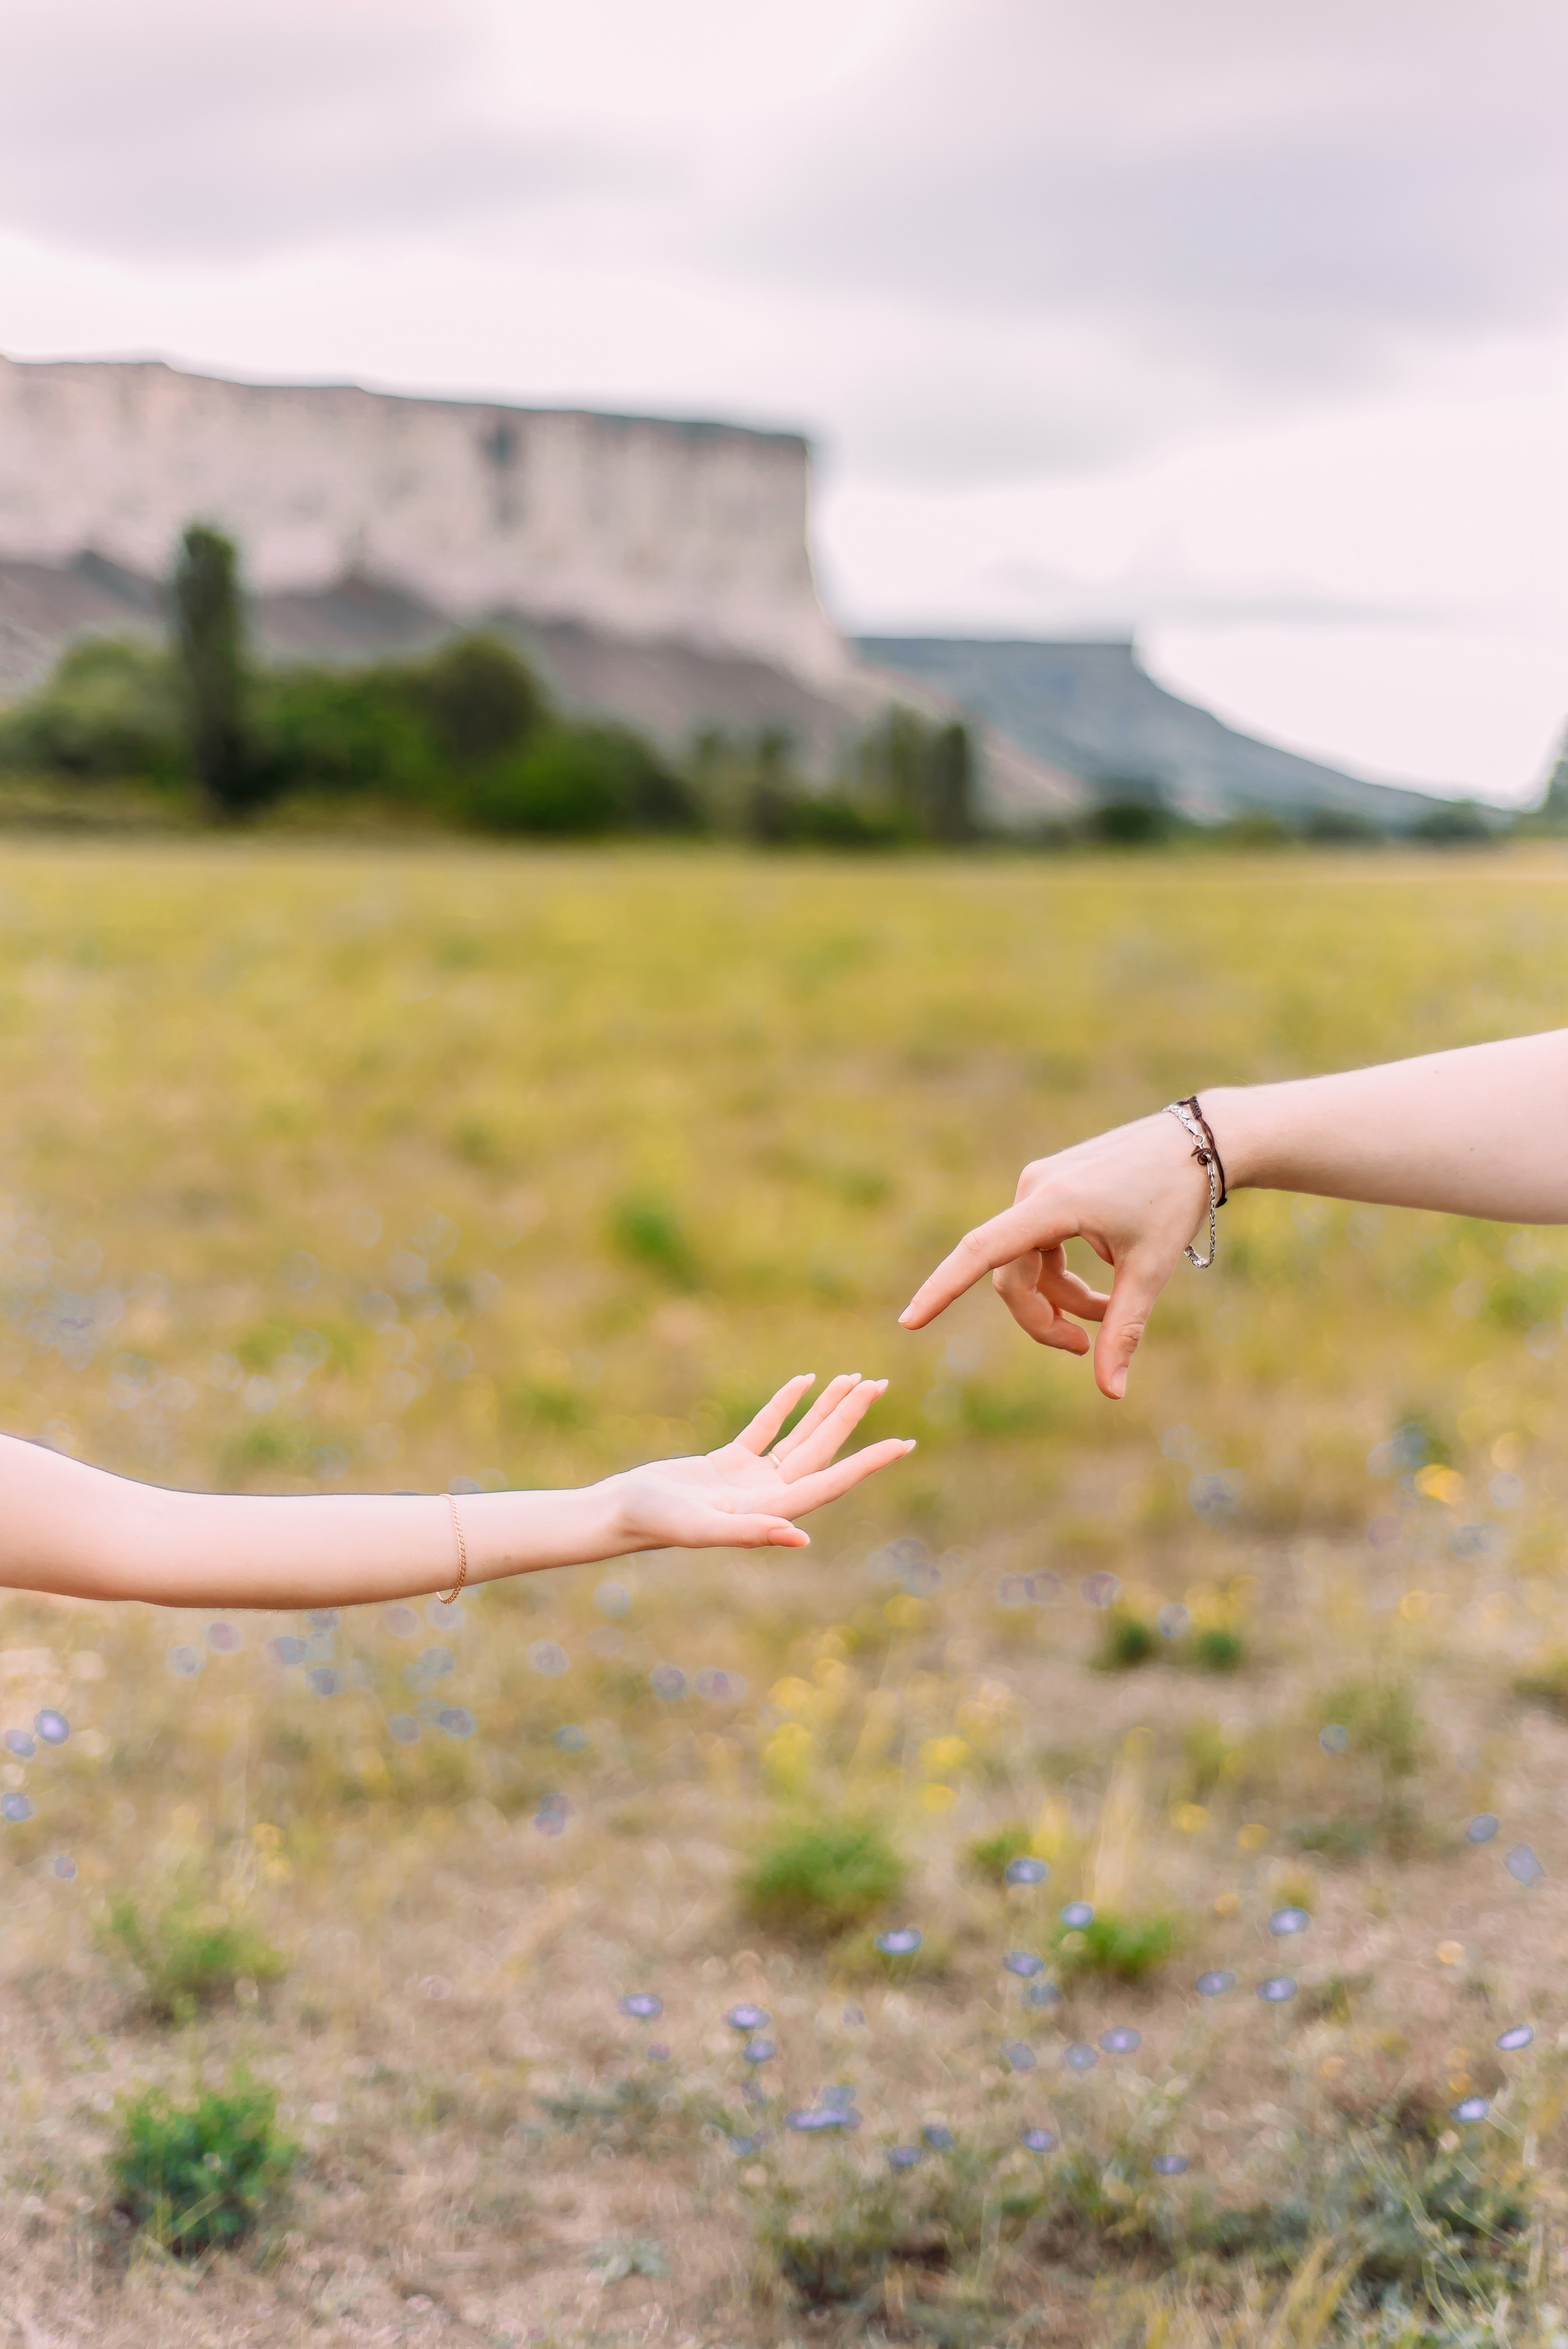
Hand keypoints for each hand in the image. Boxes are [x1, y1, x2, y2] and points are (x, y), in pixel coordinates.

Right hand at [604, 1374, 913, 1549]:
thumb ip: (750, 1532)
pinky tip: (804, 1382)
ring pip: (799, 1437)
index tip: (903, 1444)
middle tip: (879, 1383)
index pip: (830, 1481)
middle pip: (822, 1450)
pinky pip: (766, 1429)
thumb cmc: (655, 1522)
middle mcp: (768, 1496)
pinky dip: (785, 1405)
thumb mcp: (702, 1528)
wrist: (618, 1513)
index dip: (868, 1463)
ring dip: (826, 1409)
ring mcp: (749, 1479)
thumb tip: (801, 1537)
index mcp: (771, 1510)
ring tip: (853, 1378)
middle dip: (851, 1418)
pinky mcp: (727, 1463)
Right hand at [897, 1113, 1213, 1398]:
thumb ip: (1123, 1330)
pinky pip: (1037, 1244)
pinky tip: (1100, 1291)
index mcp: (1053, 1203)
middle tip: (1082, 1349)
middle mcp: (1034, 1188)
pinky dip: (1061, 1275)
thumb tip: (1111, 1393)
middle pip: (1011, 1275)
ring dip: (1058, 1299)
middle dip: (1041, 1318)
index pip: (982, 1252)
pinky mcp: (1049, 1185)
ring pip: (1025, 1263)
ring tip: (1105, 1320)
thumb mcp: (1151, 1270)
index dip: (942, 1289)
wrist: (1199, 1141)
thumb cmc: (1175, 1200)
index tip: (909, 1322)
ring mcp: (1038, 1184)